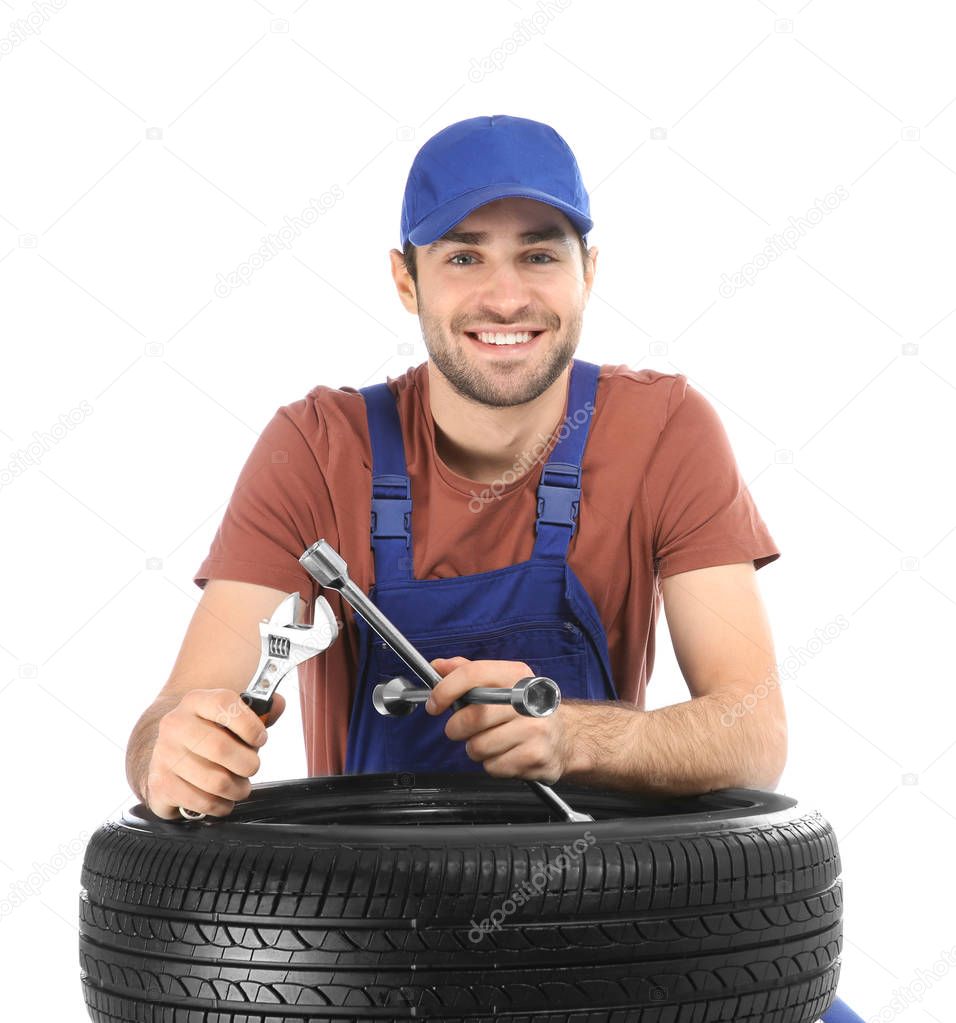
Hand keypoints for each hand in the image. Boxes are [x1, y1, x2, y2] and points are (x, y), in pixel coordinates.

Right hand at [144, 688, 285, 819]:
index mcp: (196, 700)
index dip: (250, 724)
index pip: (224, 704)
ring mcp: (164, 755)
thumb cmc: (213, 734)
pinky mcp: (160, 784)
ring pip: (215, 781)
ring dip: (238, 789)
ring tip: (240, 786)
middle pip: (221, 748)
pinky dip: (221, 806)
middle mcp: (175, 724)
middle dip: (248, 764)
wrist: (171, 753)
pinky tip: (224, 799)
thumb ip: (261, 709)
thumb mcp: (234, 715)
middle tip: (252, 767)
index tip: (261, 738)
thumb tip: (277, 705)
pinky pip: (202, 802)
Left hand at [425, 657, 577, 782]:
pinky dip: (492, 764)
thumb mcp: (501, 682)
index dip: (446, 689)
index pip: (474, 673)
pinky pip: (493, 766)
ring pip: (479, 746)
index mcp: (515, 675)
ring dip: (476, 749)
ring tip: (491, 742)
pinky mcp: (536, 756)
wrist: (566, 736)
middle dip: (457, 728)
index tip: (435, 704)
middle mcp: (527, 699)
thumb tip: (438, 666)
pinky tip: (506, 754)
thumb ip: (468, 672)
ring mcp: (534, 728)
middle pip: (473, 716)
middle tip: (461, 729)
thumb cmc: (525, 709)